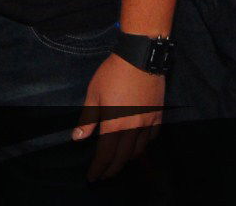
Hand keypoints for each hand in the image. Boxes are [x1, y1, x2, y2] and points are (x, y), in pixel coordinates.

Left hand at [72, 54, 164, 181]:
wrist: (139, 57)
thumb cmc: (112, 74)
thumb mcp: (94, 94)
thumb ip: (88, 119)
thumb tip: (78, 138)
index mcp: (114, 124)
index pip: (105, 154)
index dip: (98, 168)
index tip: (92, 177)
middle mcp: (132, 128)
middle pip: (122, 157)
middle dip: (112, 169)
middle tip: (104, 175)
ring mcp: (147, 122)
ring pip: (139, 150)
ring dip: (128, 159)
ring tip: (120, 161)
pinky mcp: (157, 114)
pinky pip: (152, 137)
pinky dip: (144, 144)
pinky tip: (139, 144)